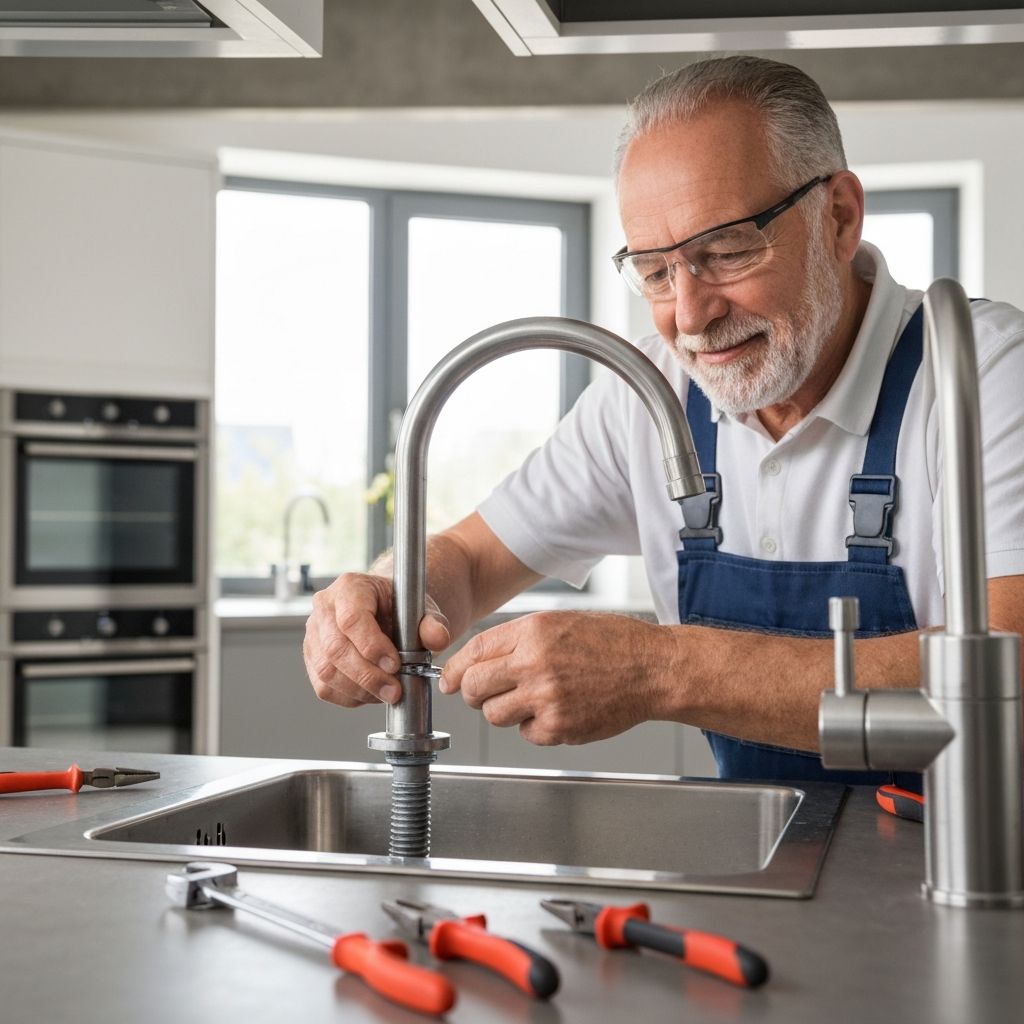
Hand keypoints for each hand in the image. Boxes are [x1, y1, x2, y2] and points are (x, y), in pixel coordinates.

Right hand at [304, 572, 451, 707]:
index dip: (372, 647)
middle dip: (368, 676)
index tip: (394, 664)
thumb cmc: (401, 608)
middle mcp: (325, 607)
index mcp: (350, 587)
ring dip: (360, 690)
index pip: (351, 619)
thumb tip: (437, 638)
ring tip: (387, 692)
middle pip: (336, 649)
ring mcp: (314, 634)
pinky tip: (372, 693)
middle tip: (394, 690)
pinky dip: (350, 696)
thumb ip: (432, 623)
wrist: (388, 612)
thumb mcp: (423, 609)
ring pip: (327, 671)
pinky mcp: (312, 658)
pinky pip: (324, 686)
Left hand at [439, 611, 665, 744]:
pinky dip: (534, 727)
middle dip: (471, 693)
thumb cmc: (610, 643)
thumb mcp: (559, 623)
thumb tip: (476, 660)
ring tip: (529, 699)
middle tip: (482, 694)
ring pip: (494, 715)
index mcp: (533, 632)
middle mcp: (535, 664)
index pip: (474, 652)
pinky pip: (526, 734)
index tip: (450, 679)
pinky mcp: (560, 727)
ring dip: (502, 711)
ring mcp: (547, 698)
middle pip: (473, 687)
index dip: (455, 669)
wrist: (652, 669)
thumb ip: (516, 640)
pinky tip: (555, 710)